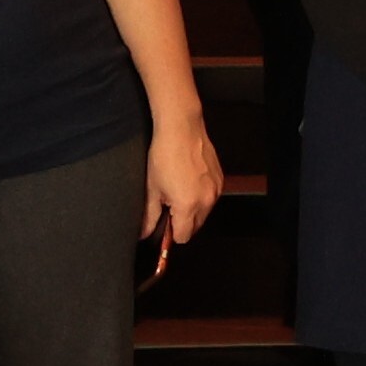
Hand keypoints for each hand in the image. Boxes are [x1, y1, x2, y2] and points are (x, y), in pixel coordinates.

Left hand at [143, 118, 222, 269]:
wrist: (181, 128)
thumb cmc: (165, 154)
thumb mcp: (152, 188)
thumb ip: (149, 215)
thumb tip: (145, 232)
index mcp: (188, 206)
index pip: (183, 237)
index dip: (171, 233)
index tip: (164, 224)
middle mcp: (206, 200)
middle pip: (195, 228)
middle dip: (182, 222)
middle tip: (168, 204)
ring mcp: (215, 190)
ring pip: (204, 213)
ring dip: (192, 209)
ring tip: (178, 189)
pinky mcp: (220, 180)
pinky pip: (210, 198)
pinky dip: (201, 196)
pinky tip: (188, 181)